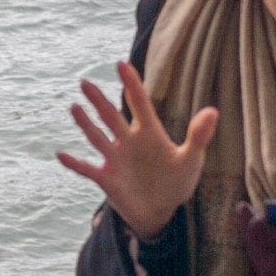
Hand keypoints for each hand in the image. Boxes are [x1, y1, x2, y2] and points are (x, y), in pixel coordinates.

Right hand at [58, 60, 217, 241]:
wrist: (160, 211)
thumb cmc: (177, 181)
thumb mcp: (191, 159)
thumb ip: (199, 136)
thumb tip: (213, 111)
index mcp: (149, 132)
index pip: (139, 103)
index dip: (132, 84)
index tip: (121, 64)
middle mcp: (129, 141)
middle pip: (112, 117)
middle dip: (99, 101)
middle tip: (85, 82)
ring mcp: (115, 159)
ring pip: (97, 137)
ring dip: (86, 124)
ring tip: (74, 107)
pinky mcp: (106, 178)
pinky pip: (87, 169)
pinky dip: (75, 163)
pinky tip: (61, 155)